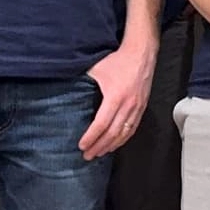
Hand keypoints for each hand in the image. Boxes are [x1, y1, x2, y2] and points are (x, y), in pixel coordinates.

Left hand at [79, 41, 156, 160]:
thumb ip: (83, 82)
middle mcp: (128, 105)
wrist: (141, 53)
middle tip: (87, 155)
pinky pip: (132, 128)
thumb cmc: (118, 60)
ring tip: (100, 153)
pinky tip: (115, 144)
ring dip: (111, 146)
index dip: (91, 137)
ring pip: (123, 133)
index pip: (101, 124)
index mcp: (115, 97)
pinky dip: (123, 139)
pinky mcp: (142, 107)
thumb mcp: (96, 69)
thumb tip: (66, 90)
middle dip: (99, 146)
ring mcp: (137, 107)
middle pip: (112, 133)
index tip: (82, 146)